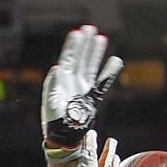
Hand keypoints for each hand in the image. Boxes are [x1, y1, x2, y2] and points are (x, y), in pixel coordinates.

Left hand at [41, 24, 121, 161]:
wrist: (65, 137)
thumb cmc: (55, 122)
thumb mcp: (50, 104)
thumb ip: (53, 86)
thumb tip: (57, 68)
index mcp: (61, 81)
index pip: (67, 58)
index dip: (72, 46)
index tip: (77, 33)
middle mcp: (72, 82)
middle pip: (79, 58)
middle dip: (84, 44)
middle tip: (89, 28)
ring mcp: (82, 88)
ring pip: (90, 66)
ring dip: (95, 53)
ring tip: (100, 38)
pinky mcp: (92, 97)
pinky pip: (102, 82)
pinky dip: (109, 72)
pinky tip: (115, 61)